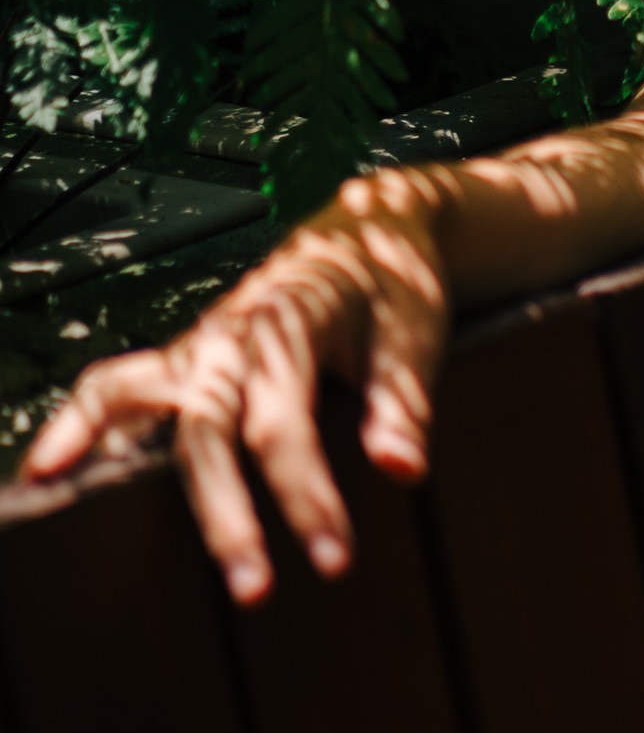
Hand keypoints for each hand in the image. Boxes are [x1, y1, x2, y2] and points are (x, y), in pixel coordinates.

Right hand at [21, 175, 448, 603]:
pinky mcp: (186, 359)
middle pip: (209, 430)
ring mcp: (201, 344)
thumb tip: (401, 471)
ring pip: (138, 394)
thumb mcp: (416, 332)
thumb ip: (404, 403)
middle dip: (224, 516)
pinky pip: (121, 384)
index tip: (333, 558)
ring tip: (53, 493)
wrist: (371, 228)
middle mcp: (233, 332)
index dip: (306, 495)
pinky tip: (49, 469)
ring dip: (100, 444)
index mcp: (292, 320)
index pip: (284, 422)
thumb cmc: (394, 284)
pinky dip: (82, 419)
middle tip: (253, 594)